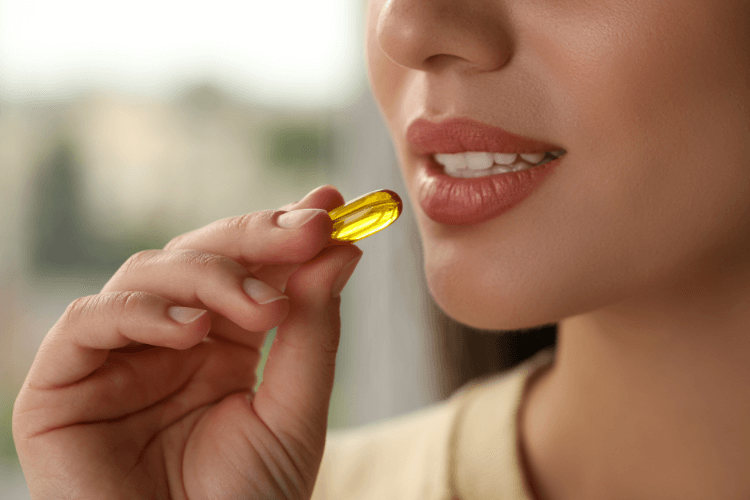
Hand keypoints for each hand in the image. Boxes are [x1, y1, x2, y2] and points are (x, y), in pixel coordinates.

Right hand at [13, 185, 362, 498]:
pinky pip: (90, 319)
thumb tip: (341, 249)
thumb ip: (311, 330)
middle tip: (308, 228)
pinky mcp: (62, 383)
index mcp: (219, 344)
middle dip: (255, 236)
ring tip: (263, 307)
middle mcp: (166, 340)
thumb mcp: (294, 411)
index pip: (246, 266)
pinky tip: (192, 333)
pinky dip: (142, 313)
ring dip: (211, 276)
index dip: (283, 230)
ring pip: (148, 273)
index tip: (331, 204)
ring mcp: (115, 356)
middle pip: (200, 254)